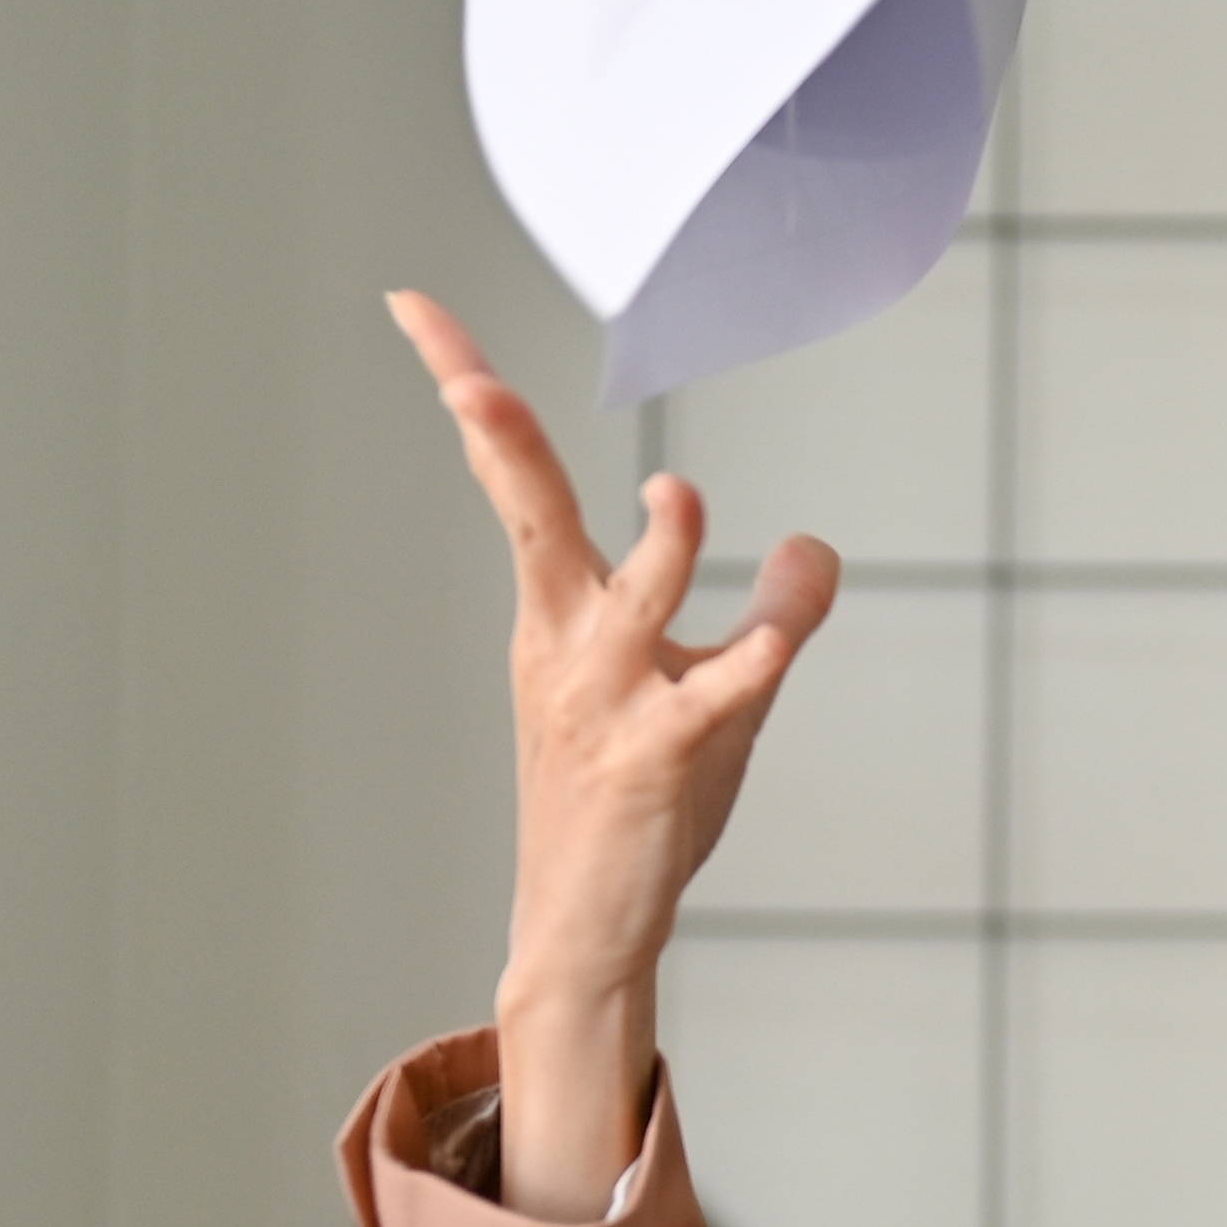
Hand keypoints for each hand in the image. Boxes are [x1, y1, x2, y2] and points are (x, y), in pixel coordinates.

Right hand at [387, 289, 838, 1221]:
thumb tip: (812, 546)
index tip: (414, 304)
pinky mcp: (663, 754)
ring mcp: (611, 700)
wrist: (588, 922)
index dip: (467, 385)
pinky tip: (789, 617)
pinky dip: (762, 647)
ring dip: (663, 545)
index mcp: (556, 612)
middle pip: (529, 514)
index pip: (506, 476)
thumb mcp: (693, 685)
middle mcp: (570, 643)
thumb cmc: (635, 793)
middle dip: (498, 437)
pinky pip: (724, 686)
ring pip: (635, 596)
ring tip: (679, 498)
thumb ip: (755, 610)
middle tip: (462, 376)